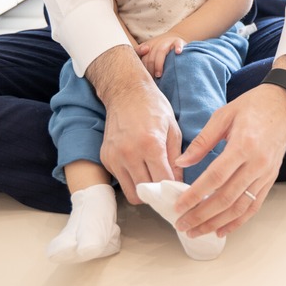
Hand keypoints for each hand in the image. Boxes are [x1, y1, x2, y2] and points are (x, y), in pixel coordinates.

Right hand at [85, 46, 183, 203]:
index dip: (173, 189)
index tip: (179, 191)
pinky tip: (140, 168)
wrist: (126, 92)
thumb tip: (180, 183)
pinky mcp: (105, 158)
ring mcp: (114, 157)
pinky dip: (131, 180)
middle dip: (158, 193)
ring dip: (144, 191)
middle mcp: (129, 153)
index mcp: (150, 145)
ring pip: (131, 192)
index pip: (163, 181)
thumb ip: (176, 158)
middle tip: (167, 189)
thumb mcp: (173, 129)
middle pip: (146, 192)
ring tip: (153, 180)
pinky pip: (121, 180)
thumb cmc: (153, 107)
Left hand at [135, 34, 185, 77]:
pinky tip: (178, 52)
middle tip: (152, 80)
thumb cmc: (160, 49)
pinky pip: (178, 44)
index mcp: (148, 45)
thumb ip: (141, 58)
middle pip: (151, 56)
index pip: (143, 57)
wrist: (175, 37)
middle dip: (150, 68)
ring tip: (159, 75)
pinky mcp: (179, 41)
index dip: (144, 67)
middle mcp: (157, 42)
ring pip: (161, 51)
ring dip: (159, 64)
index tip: (145, 76)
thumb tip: (136, 71)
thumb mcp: (149, 52)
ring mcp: (168, 41)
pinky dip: (178, 48)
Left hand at [172, 83, 285, 237]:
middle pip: (226, 198)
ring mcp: (265, 173)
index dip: (195, 195)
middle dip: (202, 215)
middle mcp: (256, 163)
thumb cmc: (254, 105)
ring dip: (217, 223)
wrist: (284, 103)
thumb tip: (182, 162)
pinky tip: (222, 229)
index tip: (179, 206)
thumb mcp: (223, 115)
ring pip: (240, 207)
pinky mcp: (270, 178)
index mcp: (243, 145)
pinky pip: (254, 205)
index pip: (215, 177)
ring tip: (198, 232)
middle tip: (183, 225)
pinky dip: (238, 221)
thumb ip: (202, 141)